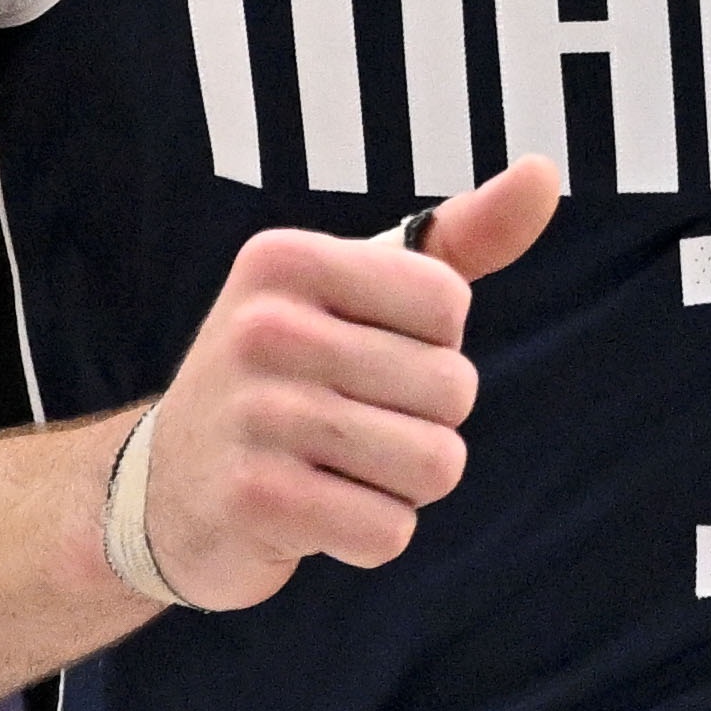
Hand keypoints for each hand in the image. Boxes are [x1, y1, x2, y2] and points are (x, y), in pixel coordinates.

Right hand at [121, 160, 557, 609]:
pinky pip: (389, 531)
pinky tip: (317, 514)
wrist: (166, 488)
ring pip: (434, 465)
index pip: (449, 305)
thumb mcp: (356, 291)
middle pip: (452, 389)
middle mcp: (262, 327)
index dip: (431, 346)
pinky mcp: (255, 500)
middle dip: (424, 424)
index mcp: (286, 259)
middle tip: (346, 426)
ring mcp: (254, 415)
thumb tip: (544, 174)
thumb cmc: (287, 377)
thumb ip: (457, 238)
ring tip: (337, 469)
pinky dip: (371, 536)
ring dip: (403, 485)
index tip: (363, 355)